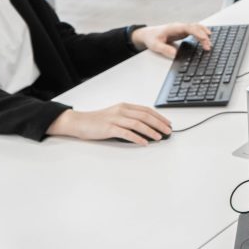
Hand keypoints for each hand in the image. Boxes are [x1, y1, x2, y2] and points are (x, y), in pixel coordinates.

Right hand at [46, 104, 171, 144]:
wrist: (79, 122)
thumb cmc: (98, 121)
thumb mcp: (116, 114)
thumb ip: (129, 117)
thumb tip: (146, 126)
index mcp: (125, 106)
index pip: (146, 110)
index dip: (159, 117)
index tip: (168, 123)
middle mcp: (122, 111)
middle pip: (145, 116)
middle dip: (159, 123)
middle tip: (168, 131)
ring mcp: (115, 119)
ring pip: (138, 123)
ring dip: (151, 131)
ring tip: (159, 137)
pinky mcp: (109, 128)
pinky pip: (126, 133)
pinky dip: (137, 138)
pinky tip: (144, 142)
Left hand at [132, 23, 210, 58]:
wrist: (148, 34)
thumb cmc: (151, 38)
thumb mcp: (155, 45)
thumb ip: (165, 49)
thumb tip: (175, 54)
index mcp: (174, 27)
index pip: (189, 27)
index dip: (198, 33)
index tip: (204, 39)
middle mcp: (179, 26)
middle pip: (196, 27)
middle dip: (204, 35)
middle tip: (208, 46)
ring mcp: (182, 28)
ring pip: (197, 28)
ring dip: (204, 34)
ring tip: (209, 44)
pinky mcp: (183, 32)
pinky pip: (195, 31)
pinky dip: (202, 35)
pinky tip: (206, 40)